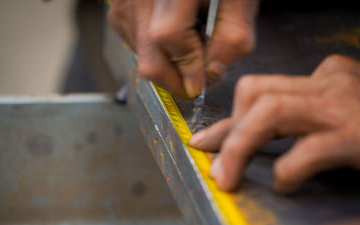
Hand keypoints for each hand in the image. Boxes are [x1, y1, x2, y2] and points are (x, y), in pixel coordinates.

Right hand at [108, 0, 258, 97]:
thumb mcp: (240, 1)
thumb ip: (233, 39)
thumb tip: (211, 74)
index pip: (170, 36)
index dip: (188, 67)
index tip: (204, 81)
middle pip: (151, 61)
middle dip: (179, 80)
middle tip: (200, 75)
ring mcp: (125, 4)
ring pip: (145, 58)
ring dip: (171, 63)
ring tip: (191, 37)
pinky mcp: (119, 12)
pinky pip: (138, 47)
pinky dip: (159, 51)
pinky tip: (175, 30)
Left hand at [189, 55, 359, 192]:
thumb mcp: (327, 122)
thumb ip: (287, 125)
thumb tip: (235, 142)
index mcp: (323, 77)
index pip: (258, 89)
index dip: (227, 120)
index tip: (204, 142)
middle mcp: (332, 82)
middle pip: (258, 95)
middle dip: (230, 135)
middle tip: (218, 171)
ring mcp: (347, 105)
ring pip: (272, 112)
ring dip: (241, 148)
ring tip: (230, 179)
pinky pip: (310, 148)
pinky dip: (288, 169)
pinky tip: (286, 184)